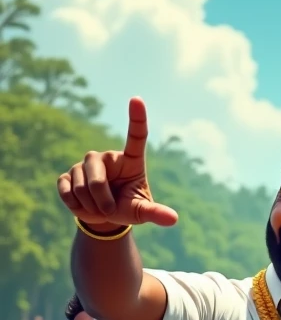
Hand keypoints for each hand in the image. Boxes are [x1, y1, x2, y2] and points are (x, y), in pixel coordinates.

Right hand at [57, 97, 177, 229]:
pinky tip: (82, 205)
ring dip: (91, 206)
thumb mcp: (142, 211)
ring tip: (99, 209)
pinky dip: (75, 206)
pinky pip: (67, 191)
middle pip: (96, 179)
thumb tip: (173, 219)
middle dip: (102, 201)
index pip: (136, 136)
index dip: (137, 118)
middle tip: (109, 211)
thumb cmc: (128, 207)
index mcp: (130, 161)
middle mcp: (106, 158)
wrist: (104, 216)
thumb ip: (155, 213)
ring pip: (81, 187)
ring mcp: (84, 164)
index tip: (137, 99)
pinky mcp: (66, 175)